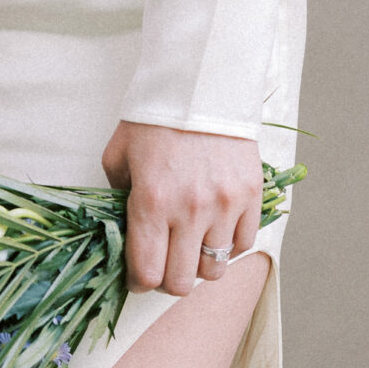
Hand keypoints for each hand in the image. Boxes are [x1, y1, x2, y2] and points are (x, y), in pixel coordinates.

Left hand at [101, 120, 261, 297]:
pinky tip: (215, 230)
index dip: (139, 282)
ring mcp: (224, 206)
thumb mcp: (118, 155)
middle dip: (168, 279)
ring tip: (191, 247)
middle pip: (181, 282)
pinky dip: (228, 246)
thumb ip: (118, 196)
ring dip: (200, 265)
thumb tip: (124, 229)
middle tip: (165, 263)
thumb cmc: (155, 118)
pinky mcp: (250, 197)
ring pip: (214, 270)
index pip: (147, 272)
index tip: (139, 275)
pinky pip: (243, 245)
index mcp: (151, 202)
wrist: (201, 85)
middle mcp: (189, 211)